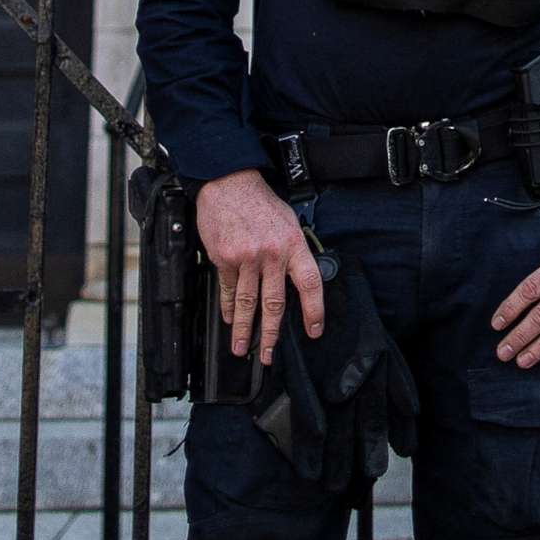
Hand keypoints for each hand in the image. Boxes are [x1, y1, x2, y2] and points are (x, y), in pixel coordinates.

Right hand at [195, 168, 325, 364]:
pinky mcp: (225, 259)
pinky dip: (229, 307)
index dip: (314, 310)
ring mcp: (247, 258)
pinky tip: (229, 319)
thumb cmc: (261, 202)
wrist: (230, 183)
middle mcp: (272, 254)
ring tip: (243, 348)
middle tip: (269, 356)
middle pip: (274, 303)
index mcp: (294, 244)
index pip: (310, 284)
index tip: (314, 330)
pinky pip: (229, 290)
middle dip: (271, 334)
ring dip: (245, 329)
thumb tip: (296, 281)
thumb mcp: (289, 222)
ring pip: (248, 302)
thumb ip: (293, 251)